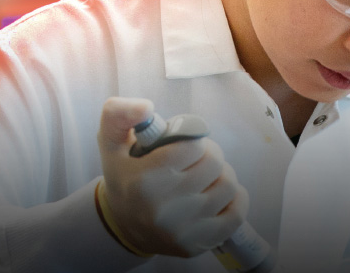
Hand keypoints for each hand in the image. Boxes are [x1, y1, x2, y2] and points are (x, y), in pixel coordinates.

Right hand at [94, 97, 249, 257]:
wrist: (124, 225)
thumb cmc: (126, 176)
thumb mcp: (111, 142)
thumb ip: (119, 114)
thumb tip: (146, 106)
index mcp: (145, 179)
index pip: (194, 145)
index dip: (192, 139)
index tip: (182, 146)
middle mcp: (164, 207)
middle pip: (215, 163)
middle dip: (209, 155)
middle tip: (196, 160)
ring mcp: (183, 229)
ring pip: (229, 185)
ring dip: (221, 176)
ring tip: (203, 178)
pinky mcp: (198, 243)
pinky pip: (238, 212)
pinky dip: (234, 199)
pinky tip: (216, 196)